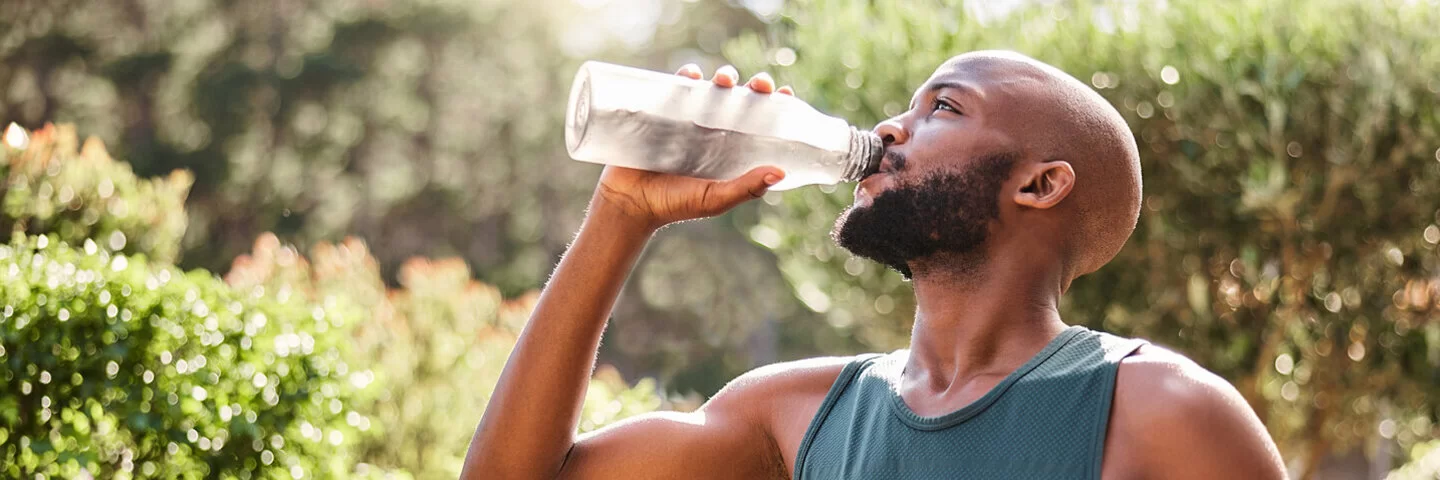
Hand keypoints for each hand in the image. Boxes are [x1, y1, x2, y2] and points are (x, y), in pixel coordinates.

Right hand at [594, 65, 795, 230]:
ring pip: (713, 88)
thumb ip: (746, 188)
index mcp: (733, 148)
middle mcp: (715, 130)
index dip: (776, 106)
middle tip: (759, 84)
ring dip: (723, 77)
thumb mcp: (715, 199)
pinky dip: (686, 76)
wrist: (630, 202)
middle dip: (754, 86)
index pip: (761, 122)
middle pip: (742, 100)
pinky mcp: (664, 112)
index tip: (787, 94)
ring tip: (725, 79)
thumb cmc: (676, 204)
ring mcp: (690, 120)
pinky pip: (677, 87)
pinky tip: (693, 74)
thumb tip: (781, 172)